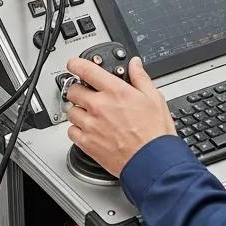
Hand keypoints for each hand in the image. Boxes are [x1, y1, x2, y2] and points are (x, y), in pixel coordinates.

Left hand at [64, 56, 175, 177]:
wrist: (152, 162)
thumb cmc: (155, 133)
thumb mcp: (155, 98)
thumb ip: (141, 78)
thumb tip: (135, 64)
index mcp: (115, 91)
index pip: (86, 70)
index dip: (76, 64)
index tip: (74, 64)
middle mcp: (99, 106)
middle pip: (74, 90)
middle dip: (78, 89)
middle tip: (85, 93)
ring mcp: (91, 125)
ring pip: (70, 111)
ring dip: (77, 110)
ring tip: (87, 113)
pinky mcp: (88, 143)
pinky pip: (71, 131)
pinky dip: (76, 129)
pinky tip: (86, 129)